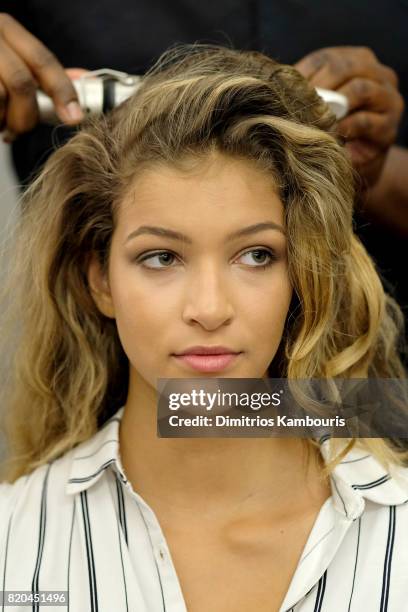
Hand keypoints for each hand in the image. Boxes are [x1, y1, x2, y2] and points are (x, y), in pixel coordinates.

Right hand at [0, 13, 83, 141]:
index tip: (74, 117)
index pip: (43, 60)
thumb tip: (84, 80)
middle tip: (21, 129)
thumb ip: (44, 72)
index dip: (63, 91)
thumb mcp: (15, 60)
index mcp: (7, 29)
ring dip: (4, 120)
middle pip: (21, 83)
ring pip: (0, 96)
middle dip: (28, 116)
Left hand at [294, 46, 404, 187]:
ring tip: (313, 121)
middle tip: (297, 108)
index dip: (301, 75)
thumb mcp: (317, 106)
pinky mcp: (389, 128)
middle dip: (318, 88)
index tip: (281, 94)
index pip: (325, 58)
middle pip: (344, 68)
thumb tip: (271, 85)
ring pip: (359, 90)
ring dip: (332, 106)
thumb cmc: (331, 130)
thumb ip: (303, 92)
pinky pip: (365, 121)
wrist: (356, 164)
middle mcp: (378, 73)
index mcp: (357, 61)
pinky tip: (329, 135)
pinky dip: (343, 128)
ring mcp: (388, 99)